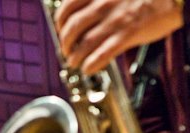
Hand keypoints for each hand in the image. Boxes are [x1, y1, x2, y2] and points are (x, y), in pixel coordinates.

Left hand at [54, 0, 183, 74]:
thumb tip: (87, 13)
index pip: (68, 6)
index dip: (60, 22)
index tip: (60, 29)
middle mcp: (104, 3)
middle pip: (72, 27)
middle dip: (65, 43)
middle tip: (66, 50)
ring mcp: (116, 20)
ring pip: (84, 43)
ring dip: (75, 56)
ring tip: (74, 62)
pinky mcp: (128, 34)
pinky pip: (102, 53)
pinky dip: (91, 64)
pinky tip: (88, 68)